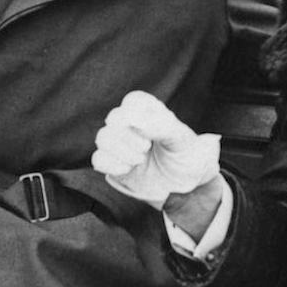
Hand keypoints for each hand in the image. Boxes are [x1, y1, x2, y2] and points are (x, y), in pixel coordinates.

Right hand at [92, 91, 221, 208]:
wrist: (188, 185)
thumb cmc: (186, 155)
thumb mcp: (182, 139)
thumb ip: (162, 126)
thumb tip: (135, 121)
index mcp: (150, 112)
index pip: (133, 101)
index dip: (135, 112)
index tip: (146, 127)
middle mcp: (133, 126)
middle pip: (114, 119)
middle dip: (128, 135)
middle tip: (146, 148)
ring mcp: (121, 145)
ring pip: (103, 138)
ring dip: (120, 150)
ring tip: (140, 160)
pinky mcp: (114, 164)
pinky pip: (98, 159)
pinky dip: (110, 164)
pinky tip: (127, 169)